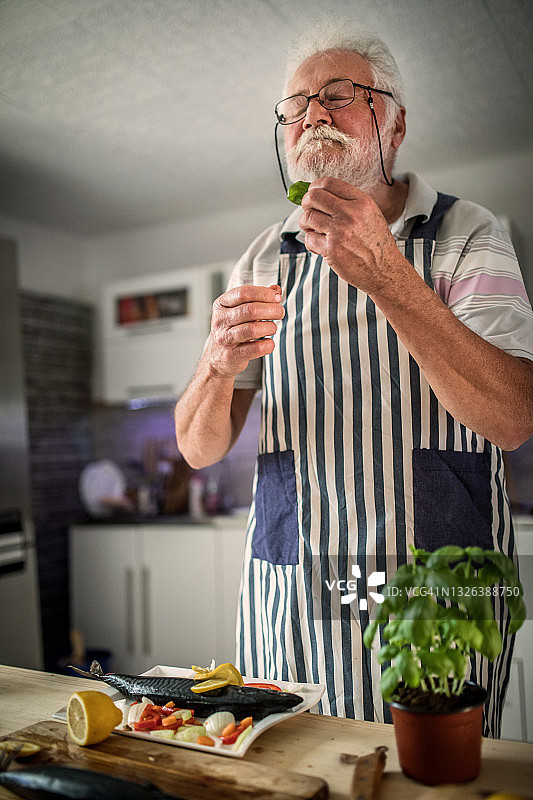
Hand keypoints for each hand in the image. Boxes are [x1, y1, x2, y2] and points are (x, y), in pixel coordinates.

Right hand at [205, 284, 283, 377]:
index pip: (243, 293)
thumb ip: (258, 298)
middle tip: (280, 313)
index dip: (264, 293)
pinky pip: (255, 349)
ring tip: (273, 328)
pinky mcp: (231, 355)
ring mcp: (224, 339)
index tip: (277, 298)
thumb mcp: (239, 310)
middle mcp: (220, 320)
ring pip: (252, 329)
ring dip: (269, 327)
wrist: (217, 357)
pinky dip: (267, 345)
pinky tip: (270, 343)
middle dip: (271, 310)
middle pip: (250, 310)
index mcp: (221, 304)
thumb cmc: (232, 330)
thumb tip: (276, 290)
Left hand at [299, 177, 401, 295]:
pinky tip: (319, 247)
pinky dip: (310, 243)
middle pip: (313, 197)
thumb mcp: (370, 215)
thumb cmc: (376, 245)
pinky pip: (309, 239)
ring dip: (305, 224)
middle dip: (306, 203)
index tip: (312, 194)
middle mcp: (350, 213)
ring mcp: (340, 231)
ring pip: (308, 217)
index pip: (329, 183)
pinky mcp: (332, 249)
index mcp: (362, 202)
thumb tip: (318, 195)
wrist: (385, 270)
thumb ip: (349, 203)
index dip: (314, 187)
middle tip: (308, 211)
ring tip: (313, 231)